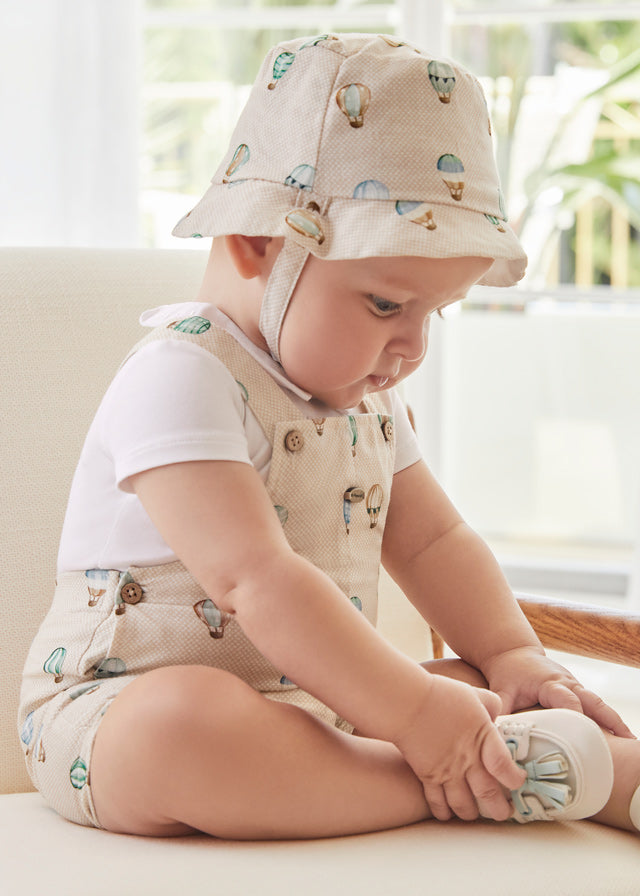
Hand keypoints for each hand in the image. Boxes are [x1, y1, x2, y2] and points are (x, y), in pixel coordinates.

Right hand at [395, 675, 525, 821]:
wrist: (407, 702)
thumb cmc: (440, 694)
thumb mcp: (473, 693)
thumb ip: (490, 704)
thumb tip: (496, 715)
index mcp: (482, 736)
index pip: (504, 766)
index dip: (514, 778)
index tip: (518, 781)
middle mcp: (467, 759)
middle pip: (488, 792)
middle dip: (499, 808)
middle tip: (504, 813)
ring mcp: (447, 770)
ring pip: (463, 804)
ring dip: (470, 814)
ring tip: (475, 816)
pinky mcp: (427, 775)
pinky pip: (437, 801)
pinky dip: (443, 811)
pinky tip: (446, 814)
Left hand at [483, 645, 635, 738]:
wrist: (515, 654)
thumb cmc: (508, 673)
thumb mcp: (501, 690)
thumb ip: (500, 710)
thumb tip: (496, 734)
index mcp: (550, 683)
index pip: (568, 700)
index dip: (578, 716)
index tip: (588, 735)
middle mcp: (568, 684)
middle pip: (593, 701)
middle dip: (610, 720)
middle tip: (627, 743)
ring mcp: (576, 688)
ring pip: (600, 704)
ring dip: (616, 722)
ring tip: (632, 746)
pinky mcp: (578, 693)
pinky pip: (597, 707)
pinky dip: (610, 721)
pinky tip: (621, 740)